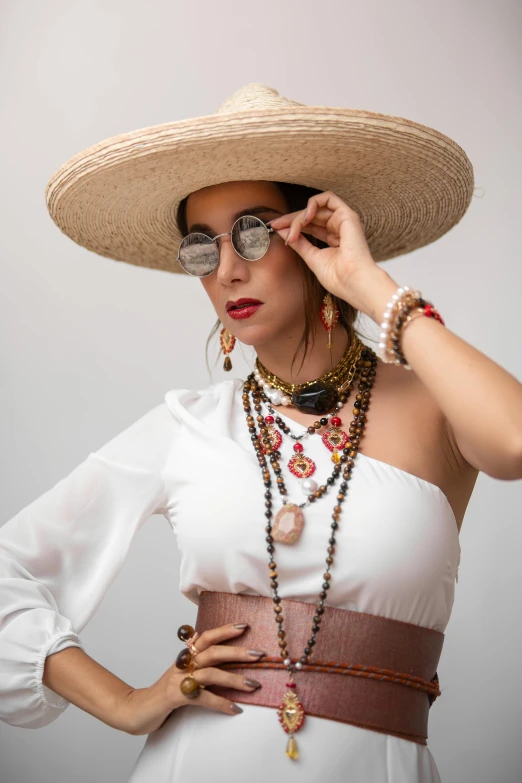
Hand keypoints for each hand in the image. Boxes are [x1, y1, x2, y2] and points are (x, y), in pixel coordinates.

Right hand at [117, 623, 264, 734]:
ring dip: (235, 679)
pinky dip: (220, 703)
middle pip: (212, 651)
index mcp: (185, 657)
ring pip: (210, 673)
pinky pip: (202, 698)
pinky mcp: (175, 697)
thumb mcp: (181, 675)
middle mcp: (182, 664)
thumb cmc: (162, 694)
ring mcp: (178, 679)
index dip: (224, 630)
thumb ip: (198, 665)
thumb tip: (218, 654)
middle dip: (237, 651)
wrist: (134, 711)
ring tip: (254, 685)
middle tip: (259, 654)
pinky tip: (235, 708)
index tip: (244, 625)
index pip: (206, 637)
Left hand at [268, 190, 382, 311]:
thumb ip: (298, 243)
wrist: (352, 282)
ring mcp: (344, 220)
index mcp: (333, 238)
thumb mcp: (312, 258)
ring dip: (300, 217)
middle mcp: (339, 227)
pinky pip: (328, 199)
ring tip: (292, 231)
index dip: (292, 225)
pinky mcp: (348, 215)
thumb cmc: (337, 277)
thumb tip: (282, 231)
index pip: (309, 226)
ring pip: (316, 208)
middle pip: (310, 215)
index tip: (275, 229)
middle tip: (276, 225)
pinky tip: (305, 217)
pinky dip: (313, 204)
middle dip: (291, 220)